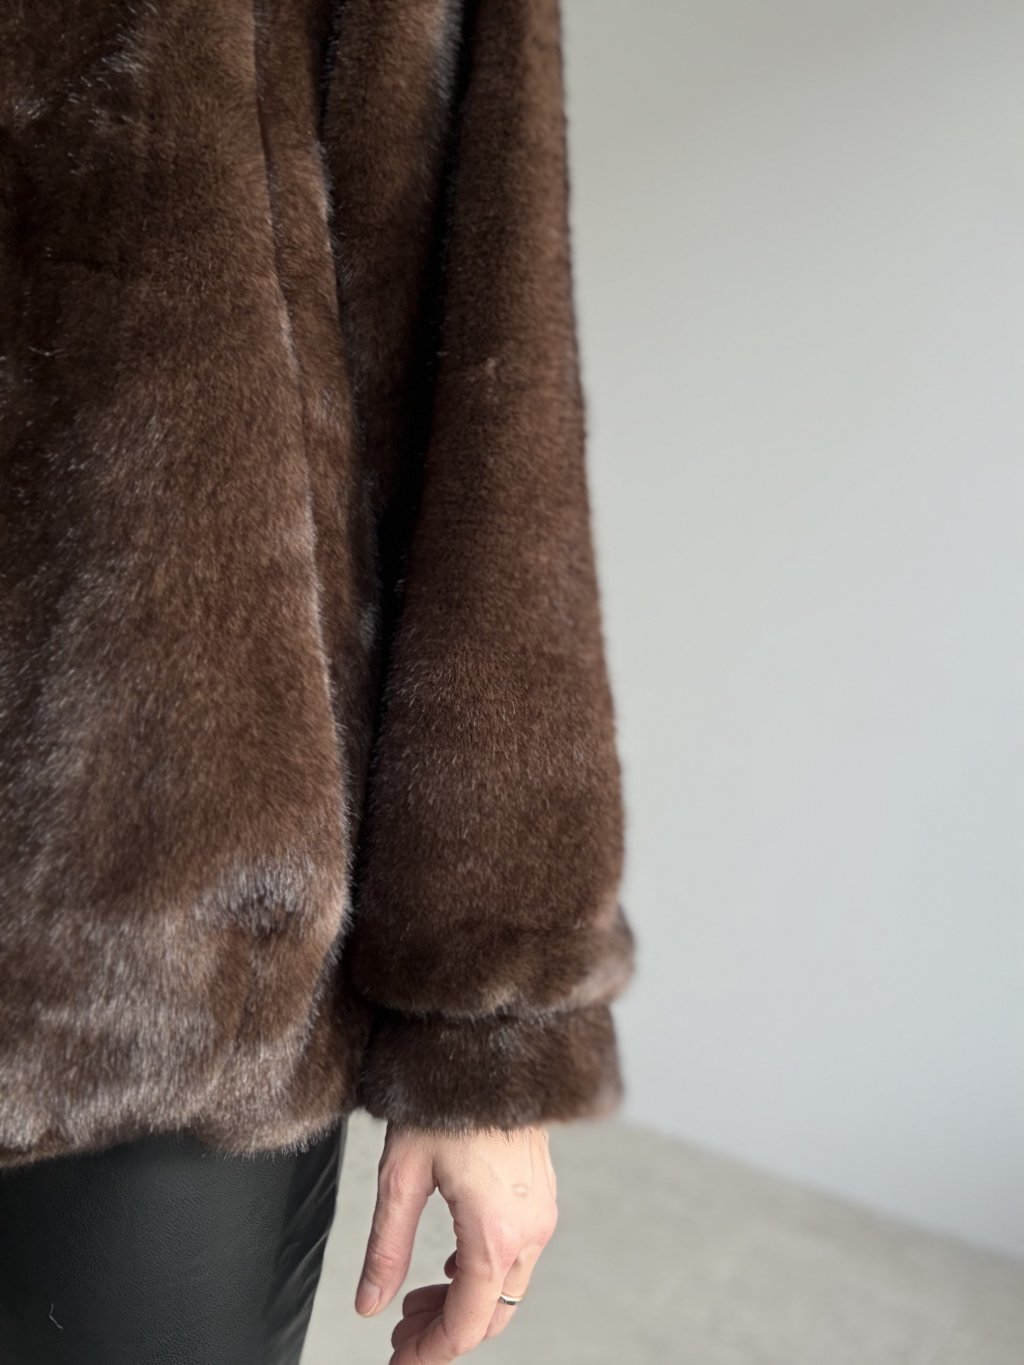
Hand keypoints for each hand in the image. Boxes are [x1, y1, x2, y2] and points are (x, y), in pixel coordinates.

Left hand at [354, 1120, 558, 1361]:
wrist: (490, 1050)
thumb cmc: (443, 1101)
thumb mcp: (400, 1176)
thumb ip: (386, 1248)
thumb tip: (370, 1305)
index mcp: (495, 1233)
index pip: (465, 1324)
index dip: (429, 1354)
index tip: (397, 1362)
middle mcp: (530, 1230)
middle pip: (489, 1314)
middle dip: (442, 1332)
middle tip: (398, 1333)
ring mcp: (541, 1212)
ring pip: (504, 1289)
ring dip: (461, 1304)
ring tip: (413, 1302)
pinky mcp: (541, 1196)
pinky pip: (517, 1258)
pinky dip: (481, 1275)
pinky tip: (446, 1269)